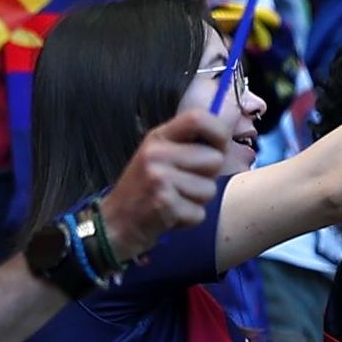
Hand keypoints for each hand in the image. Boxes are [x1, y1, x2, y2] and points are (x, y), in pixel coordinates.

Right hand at [97, 110, 241, 262]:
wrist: (115, 223)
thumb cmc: (145, 189)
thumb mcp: (159, 156)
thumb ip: (187, 145)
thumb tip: (226, 139)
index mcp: (158, 137)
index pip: (198, 118)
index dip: (218, 132)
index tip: (218, 148)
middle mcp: (157, 154)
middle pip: (214, 160)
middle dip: (208, 177)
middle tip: (184, 185)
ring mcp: (159, 179)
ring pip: (210, 190)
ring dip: (197, 201)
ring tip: (175, 200)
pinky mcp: (164, 205)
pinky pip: (199, 213)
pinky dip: (189, 219)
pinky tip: (170, 216)